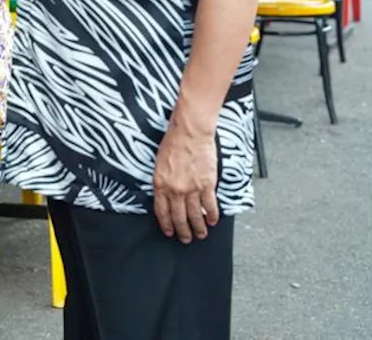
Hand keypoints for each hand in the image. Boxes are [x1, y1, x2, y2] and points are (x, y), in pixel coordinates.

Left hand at [152, 118, 220, 243]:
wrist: (190, 132)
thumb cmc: (173, 143)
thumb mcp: (159, 164)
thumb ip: (162, 182)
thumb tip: (165, 195)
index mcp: (160, 184)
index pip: (162, 211)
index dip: (166, 224)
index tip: (169, 231)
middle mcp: (175, 189)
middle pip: (179, 217)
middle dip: (182, 231)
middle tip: (186, 239)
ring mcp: (192, 188)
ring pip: (195, 215)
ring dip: (198, 227)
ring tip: (201, 234)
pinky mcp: (207, 185)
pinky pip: (210, 206)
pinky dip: (212, 215)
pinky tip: (212, 221)